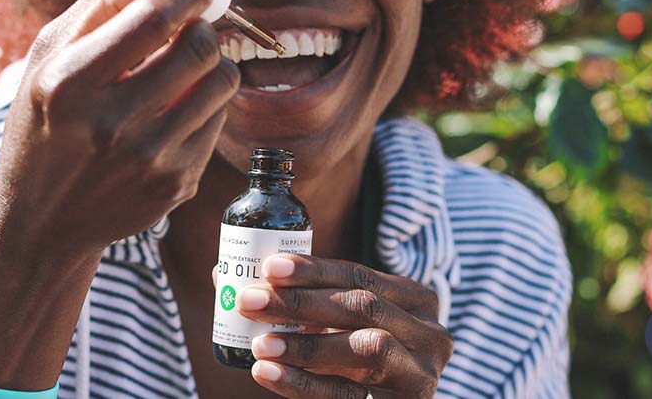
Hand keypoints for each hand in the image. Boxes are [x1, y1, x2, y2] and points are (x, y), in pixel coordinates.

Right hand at [0, 0, 239, 254]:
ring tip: (183, 64)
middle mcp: (111, 125)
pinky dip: (206, 100)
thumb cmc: (44, 121)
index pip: (152, 18)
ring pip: (222, 80)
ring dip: (212, 60)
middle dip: (203, 23)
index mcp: (69, 84)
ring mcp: (149, 160)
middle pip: (198, 46)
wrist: (42, 218)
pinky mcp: (177, 183)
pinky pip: (219, 117)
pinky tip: (175, 106)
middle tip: (191, 22)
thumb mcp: (52, 54)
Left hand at [237, 254, 452, 398]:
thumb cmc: (354, 358)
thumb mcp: (341, 324)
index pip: (361, 275)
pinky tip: (268, 373)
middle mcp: (430, 335)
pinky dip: (305, 384)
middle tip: (249, 300)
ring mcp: (422, 376)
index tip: (267, 266)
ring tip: (259, 343)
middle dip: (301, 303)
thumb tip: (221, 273)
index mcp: (416, 300)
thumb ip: (299, 301)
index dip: (313, 270)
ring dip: (306, 344)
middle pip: (363, 307)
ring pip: (366, 350)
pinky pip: (351, 396)